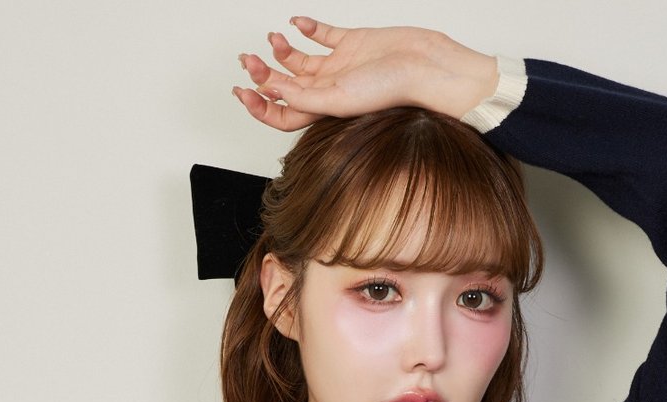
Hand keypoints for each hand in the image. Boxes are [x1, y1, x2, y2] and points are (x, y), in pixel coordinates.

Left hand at [232, 17, 497, 132]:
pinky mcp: (354, 42)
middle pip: (286, 86)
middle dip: (262, 73)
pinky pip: (324, 35)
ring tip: (272, 39)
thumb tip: (269, 90)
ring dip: (282, 50)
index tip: (241, 91)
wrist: (426, 67)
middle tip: (246, 60)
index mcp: (324, 109)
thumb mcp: (339, 99)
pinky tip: (298, 22)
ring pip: (300, 60)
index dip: (259, 106)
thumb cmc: (392, 91)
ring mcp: (341, 65)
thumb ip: (303, 97)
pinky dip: (308, 27)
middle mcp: (329, 89)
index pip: (282, 114)